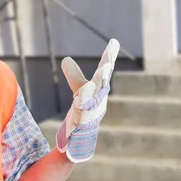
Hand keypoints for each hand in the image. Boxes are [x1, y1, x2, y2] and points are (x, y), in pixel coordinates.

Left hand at [56, 38, 119, 162]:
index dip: (109, 56)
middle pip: (102, 82)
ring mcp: (91, 111)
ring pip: (92, 99)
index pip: (105, 69)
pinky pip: (80, 114)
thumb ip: (75, 76)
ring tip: (93, 80)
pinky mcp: (81, 123)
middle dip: (105, 71)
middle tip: (107, 61)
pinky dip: (80, 107)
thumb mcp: (79, 91)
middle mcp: (99, 99)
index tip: (114, 41)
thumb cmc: (84, 112)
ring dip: (92, 90)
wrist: (82, 138)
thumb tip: (66, 59)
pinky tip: (79, 98)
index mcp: (100, 89)